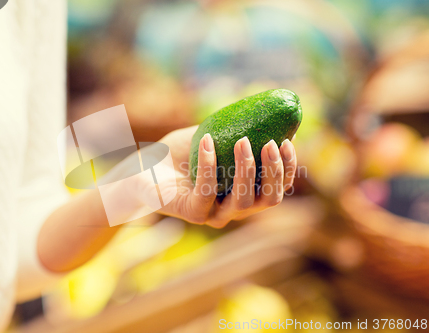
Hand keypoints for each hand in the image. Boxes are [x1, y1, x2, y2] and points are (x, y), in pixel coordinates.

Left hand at [154, 126, 296, 227]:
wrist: (144, 166)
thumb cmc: (181, 153)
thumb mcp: (217, 137)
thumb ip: (243, 131)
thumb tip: (275, 116)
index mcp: (244, 193)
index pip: (277, 189)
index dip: (289, 169)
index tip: (288, 141)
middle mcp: (233, 208)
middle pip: (269, 200)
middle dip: (275, 171)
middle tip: (269, 143)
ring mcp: (214, 214)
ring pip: (244, 201)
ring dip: (247, 169)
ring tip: (242, 141)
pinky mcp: (192, 213)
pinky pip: (207, 192)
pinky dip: (211, 165)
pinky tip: (208, 140)